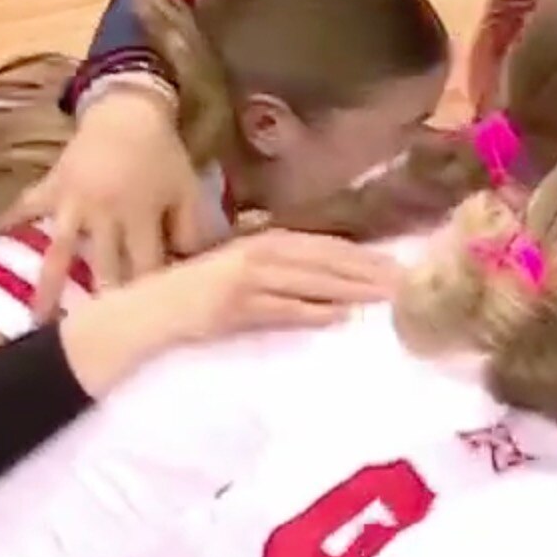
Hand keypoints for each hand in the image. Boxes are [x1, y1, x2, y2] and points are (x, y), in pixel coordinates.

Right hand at [9, 83, 214, 310]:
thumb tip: (192, 266)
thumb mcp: (187, 190)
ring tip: (36, 318)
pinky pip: (24, 208)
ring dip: (49, 284)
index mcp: (140, 216)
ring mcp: (72, 202)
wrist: (127, 113)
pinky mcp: (50, 187)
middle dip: (100, 301)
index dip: (146, 292)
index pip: (145, 266)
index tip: (144, 322)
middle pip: (102, 266)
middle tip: (92, 338)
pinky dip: (6, 224)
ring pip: (60, 250)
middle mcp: (104, 214)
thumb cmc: (162, 156)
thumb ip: (192, 229)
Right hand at [160, 230, 402, 341]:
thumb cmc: (201, 295)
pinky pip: (281, 307)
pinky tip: (339, 315)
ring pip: (309, 280)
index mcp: (264, 242)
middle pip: (324, 259)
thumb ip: (288, 277)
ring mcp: (247, 279)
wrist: (151, 310)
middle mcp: (259, 253)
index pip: (325, 246)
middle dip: (367, 270)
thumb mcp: (247, 275)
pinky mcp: (236, 306)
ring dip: (350, 288)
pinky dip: (311, 310)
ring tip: (385, 297)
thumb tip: (337, 291)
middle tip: (405, 282)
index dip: (363, 255)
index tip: (398, 265)